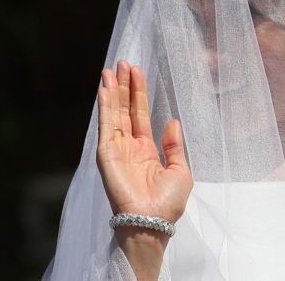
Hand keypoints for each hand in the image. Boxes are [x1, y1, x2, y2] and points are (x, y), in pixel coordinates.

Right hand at [96, 60, 192, 223]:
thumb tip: (172, 122)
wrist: (154, 222)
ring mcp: (116, 149)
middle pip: (124, 109)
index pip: (140, 114)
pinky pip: (105, 127)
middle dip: (123, 86)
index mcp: (146, 149)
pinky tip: (103, 90)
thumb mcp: (181, 171)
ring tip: (110, 69)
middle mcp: (129, 146)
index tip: (136, 71)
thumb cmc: (168, 203)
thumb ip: (174, 145)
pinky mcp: (106, 155)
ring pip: (113, 114)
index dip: (138, 92)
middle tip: (123, 62)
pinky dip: (104, 108)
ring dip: (111, 91)